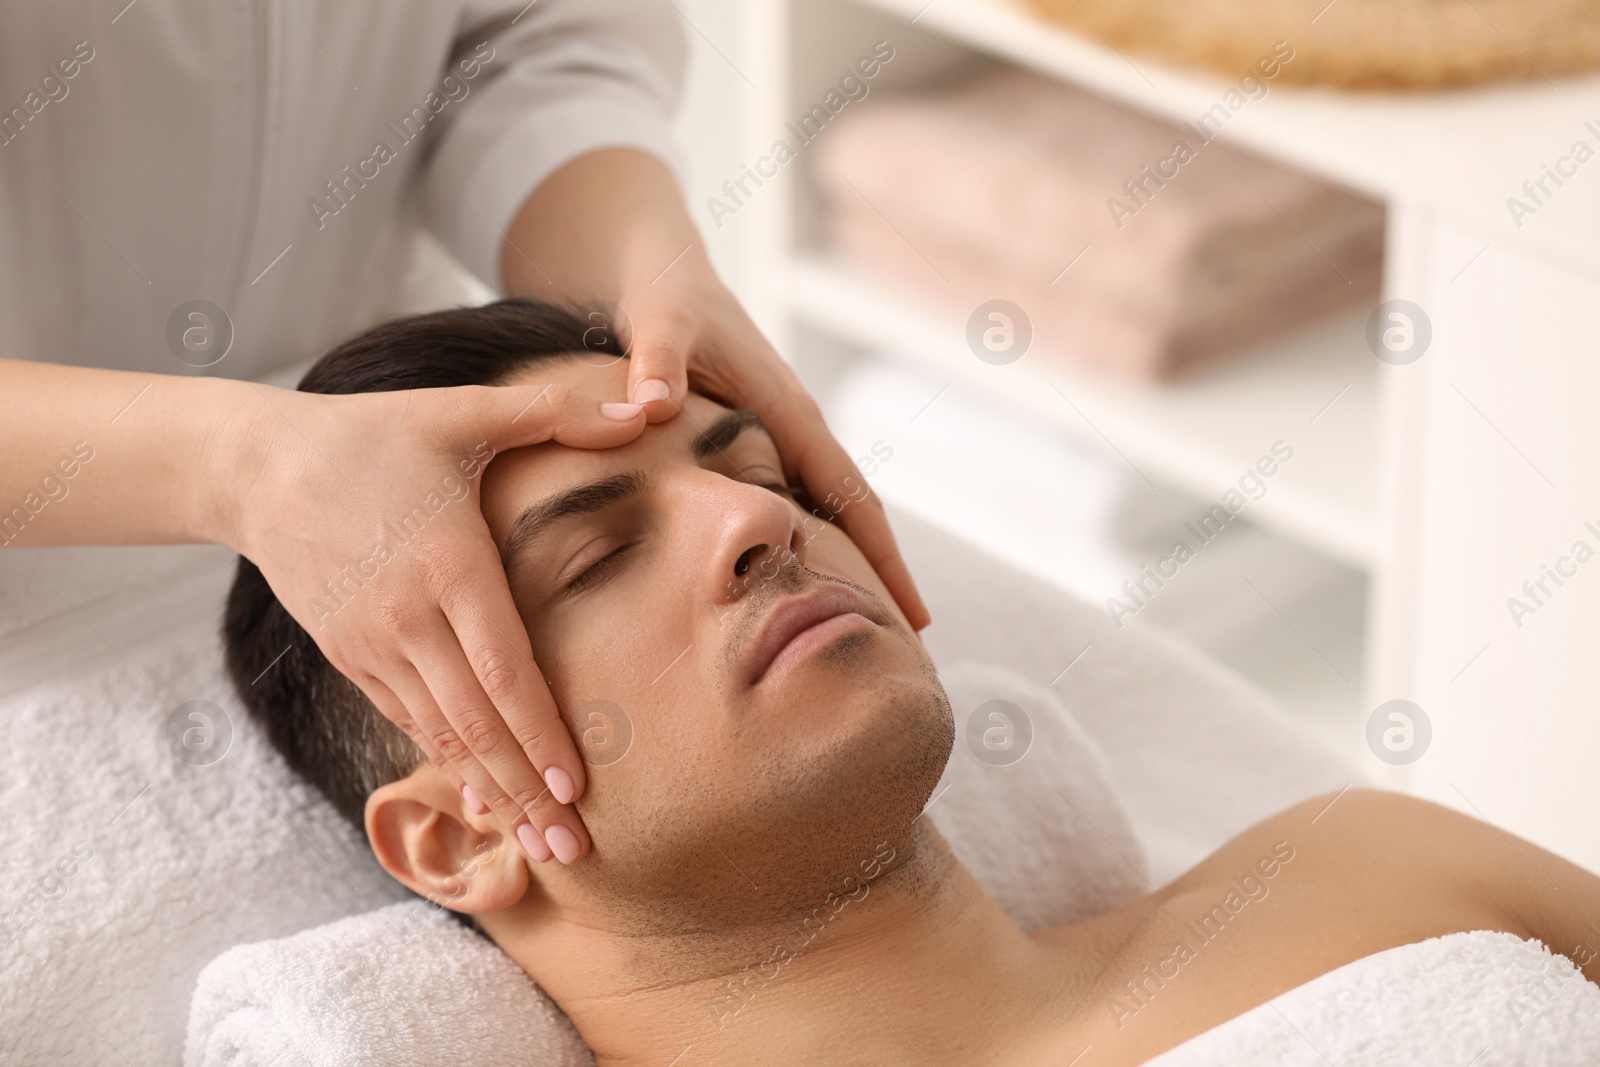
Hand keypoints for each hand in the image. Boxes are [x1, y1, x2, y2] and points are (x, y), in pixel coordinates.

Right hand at [225, 381, 645, 863]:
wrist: (259, 467)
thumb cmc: (374, 435)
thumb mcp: (463, 411)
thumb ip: (554, 411)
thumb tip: (642, 404)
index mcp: (448, 566)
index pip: (504, 669)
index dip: (541, 734)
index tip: (578, 787)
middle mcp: (409, 619)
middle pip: (477, 724)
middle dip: (528, 792)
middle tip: (573, 852)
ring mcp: (373, 644)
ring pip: (441, 734)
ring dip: (491, 791)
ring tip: (536, 847)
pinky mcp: (350, 654)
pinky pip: (406, 719)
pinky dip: (447, 761)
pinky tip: (482, 795)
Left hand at [617, 263, 931, 630]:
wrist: (663, 272)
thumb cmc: (666, 295)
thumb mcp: (661, 321)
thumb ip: (657, 362)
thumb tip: (653, 409)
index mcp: (789, 410)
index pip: (850, 496)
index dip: (882, 557)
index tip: (915, 616)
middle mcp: (797, 428)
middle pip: (854, 514)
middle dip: (885, 575)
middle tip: (913, 645)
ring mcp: (782, 438)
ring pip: (826, 513)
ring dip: (852, 564)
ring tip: (872, 629)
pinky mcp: (760, 443)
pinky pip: (795, 503)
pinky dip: (810, 546)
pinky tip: (806, 587)